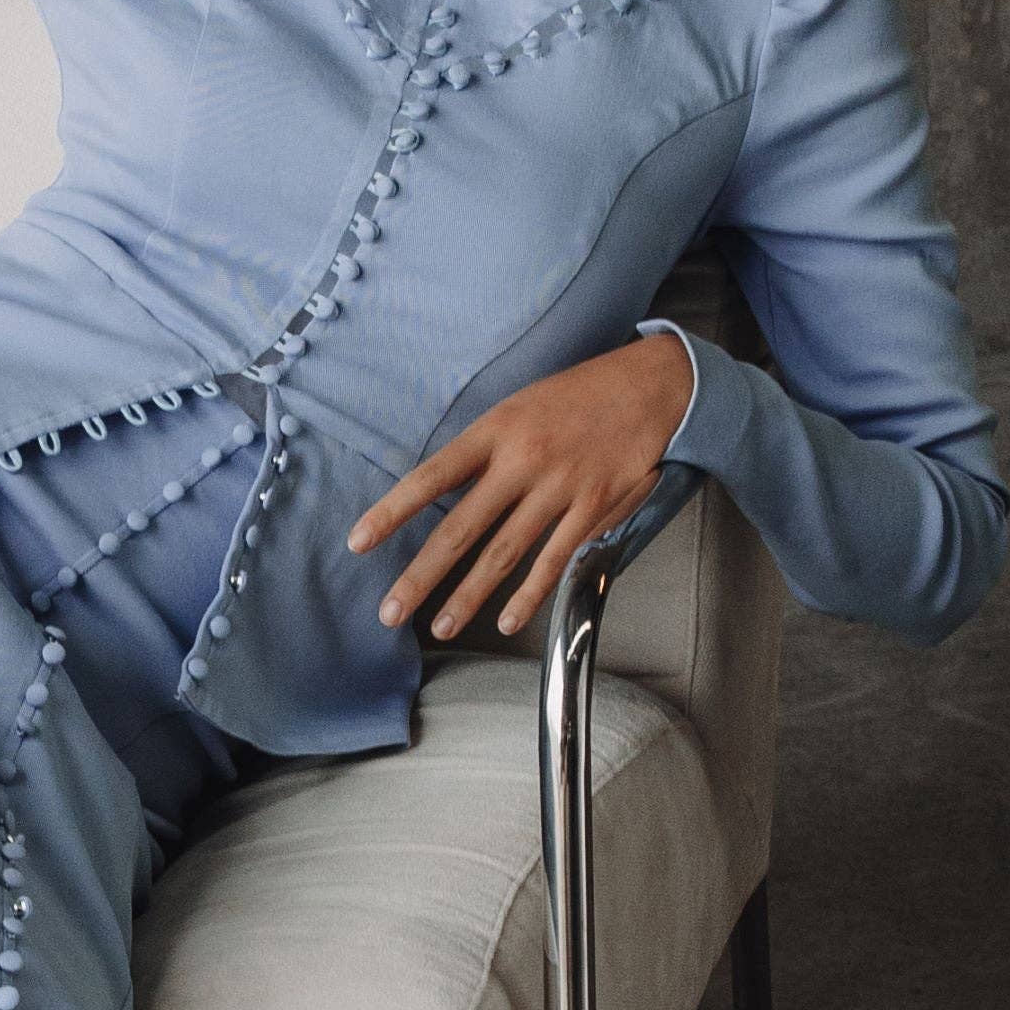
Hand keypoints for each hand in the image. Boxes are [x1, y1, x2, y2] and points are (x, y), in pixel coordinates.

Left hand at [348, 333, 695, 639]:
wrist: (651, 385)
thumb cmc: (578, 396)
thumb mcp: (520, 405)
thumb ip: (486, 450)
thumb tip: (445, 493)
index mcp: (496, 429)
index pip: (432, 476)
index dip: (392, 511)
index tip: (359, 542)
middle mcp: (523, 459)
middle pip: (461, 527)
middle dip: (421, 575)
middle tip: (389, 611)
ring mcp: (559, 487)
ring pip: (503, 553)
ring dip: (468, 596)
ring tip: (440, 625)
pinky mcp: (594, 507)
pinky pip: (554, 561)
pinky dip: (529, 596)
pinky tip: (507, 621)